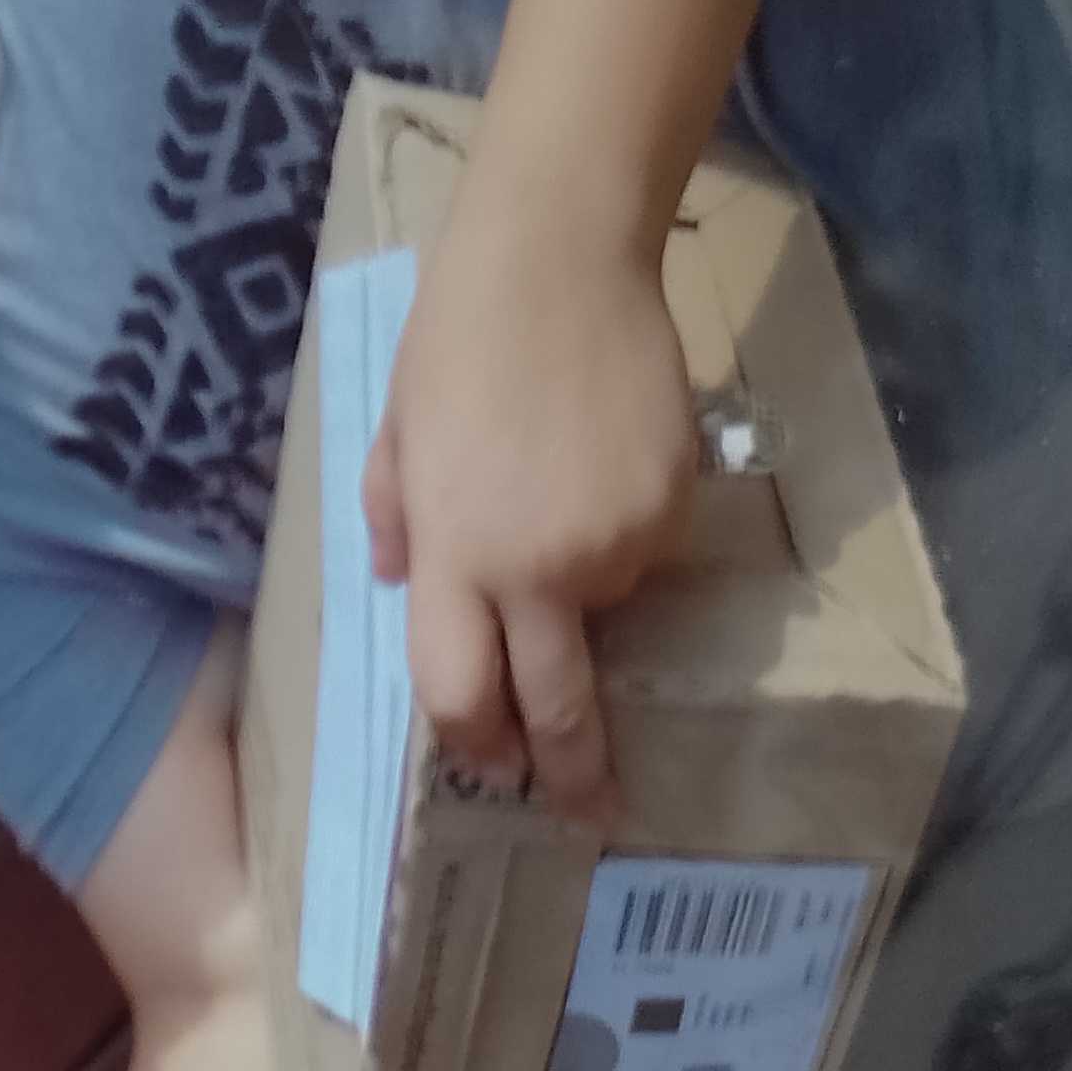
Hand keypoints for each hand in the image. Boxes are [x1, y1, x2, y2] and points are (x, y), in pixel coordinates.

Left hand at [362, 174, 696, 822]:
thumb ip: (397, 521)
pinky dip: (624, 532)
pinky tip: (601, 461)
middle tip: (590, 813)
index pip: (462, 694)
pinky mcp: (678, 505)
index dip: (479, 744)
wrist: (559, 257)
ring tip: (561, 494)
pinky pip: (649, 551)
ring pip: (607, 608)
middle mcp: (544, 569)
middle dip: (573, 772)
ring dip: (586, 591)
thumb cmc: (456, 337)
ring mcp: (621, 542)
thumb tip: (407, 586)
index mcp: (457, 556)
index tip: (495, 773)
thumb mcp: (394, 434)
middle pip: (558, 704)